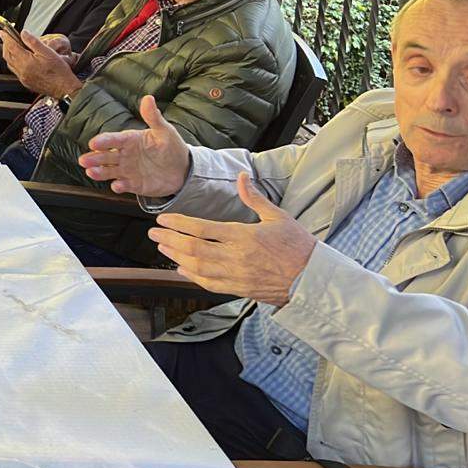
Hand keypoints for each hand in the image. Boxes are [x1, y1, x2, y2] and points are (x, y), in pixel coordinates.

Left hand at [0, 28, 81, 97]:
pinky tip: (19, 59)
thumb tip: (24, 33)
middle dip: (5, 45)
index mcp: (26, 61)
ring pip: (10, 63)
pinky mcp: (25, 82)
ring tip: (12, 46)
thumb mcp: (48, 52)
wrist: (64, 88)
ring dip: (8, 53)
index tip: (2, 32)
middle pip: (7, 55)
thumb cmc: (59, 71)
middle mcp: (22, 70)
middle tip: (6, 37)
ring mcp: (23, 77)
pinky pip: (15, 71)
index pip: (11, 46)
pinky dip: (13, 62)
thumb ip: (33, 41)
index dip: (6, 38)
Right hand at [77, 94, 189, 195]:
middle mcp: (125, 155)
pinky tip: (116, 185)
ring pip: (109, 171)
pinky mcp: (133, 184)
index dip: (103, 141)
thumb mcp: (164, 130)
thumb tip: (148, 98)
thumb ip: (153, 117)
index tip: (93, 143)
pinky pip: (123, 185)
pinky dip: (119, 186)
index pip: (113, 139)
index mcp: (129, 140)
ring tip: (91, 172)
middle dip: (94, 158)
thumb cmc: (171, 147)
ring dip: (99, 172)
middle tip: (84, 160)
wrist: (182, 169)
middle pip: (105, 156)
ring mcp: (127, 170)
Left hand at [150, 173, 317, 306]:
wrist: (314, 279)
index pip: (202, 229)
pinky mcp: (239, 289)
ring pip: (197, 267)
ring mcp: (236, 276)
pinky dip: (192, 276)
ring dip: (176, 256)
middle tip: (153, 232)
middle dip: (169, 239)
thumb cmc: (298, 247)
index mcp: (243, 236)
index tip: (163, 219)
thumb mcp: (278, 217)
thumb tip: (241, 177)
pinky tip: (181, 268)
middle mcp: (236, 257)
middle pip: (193, 248)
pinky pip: (209, 284)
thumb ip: (254, 198)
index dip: (178, 224)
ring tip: (162, 246)